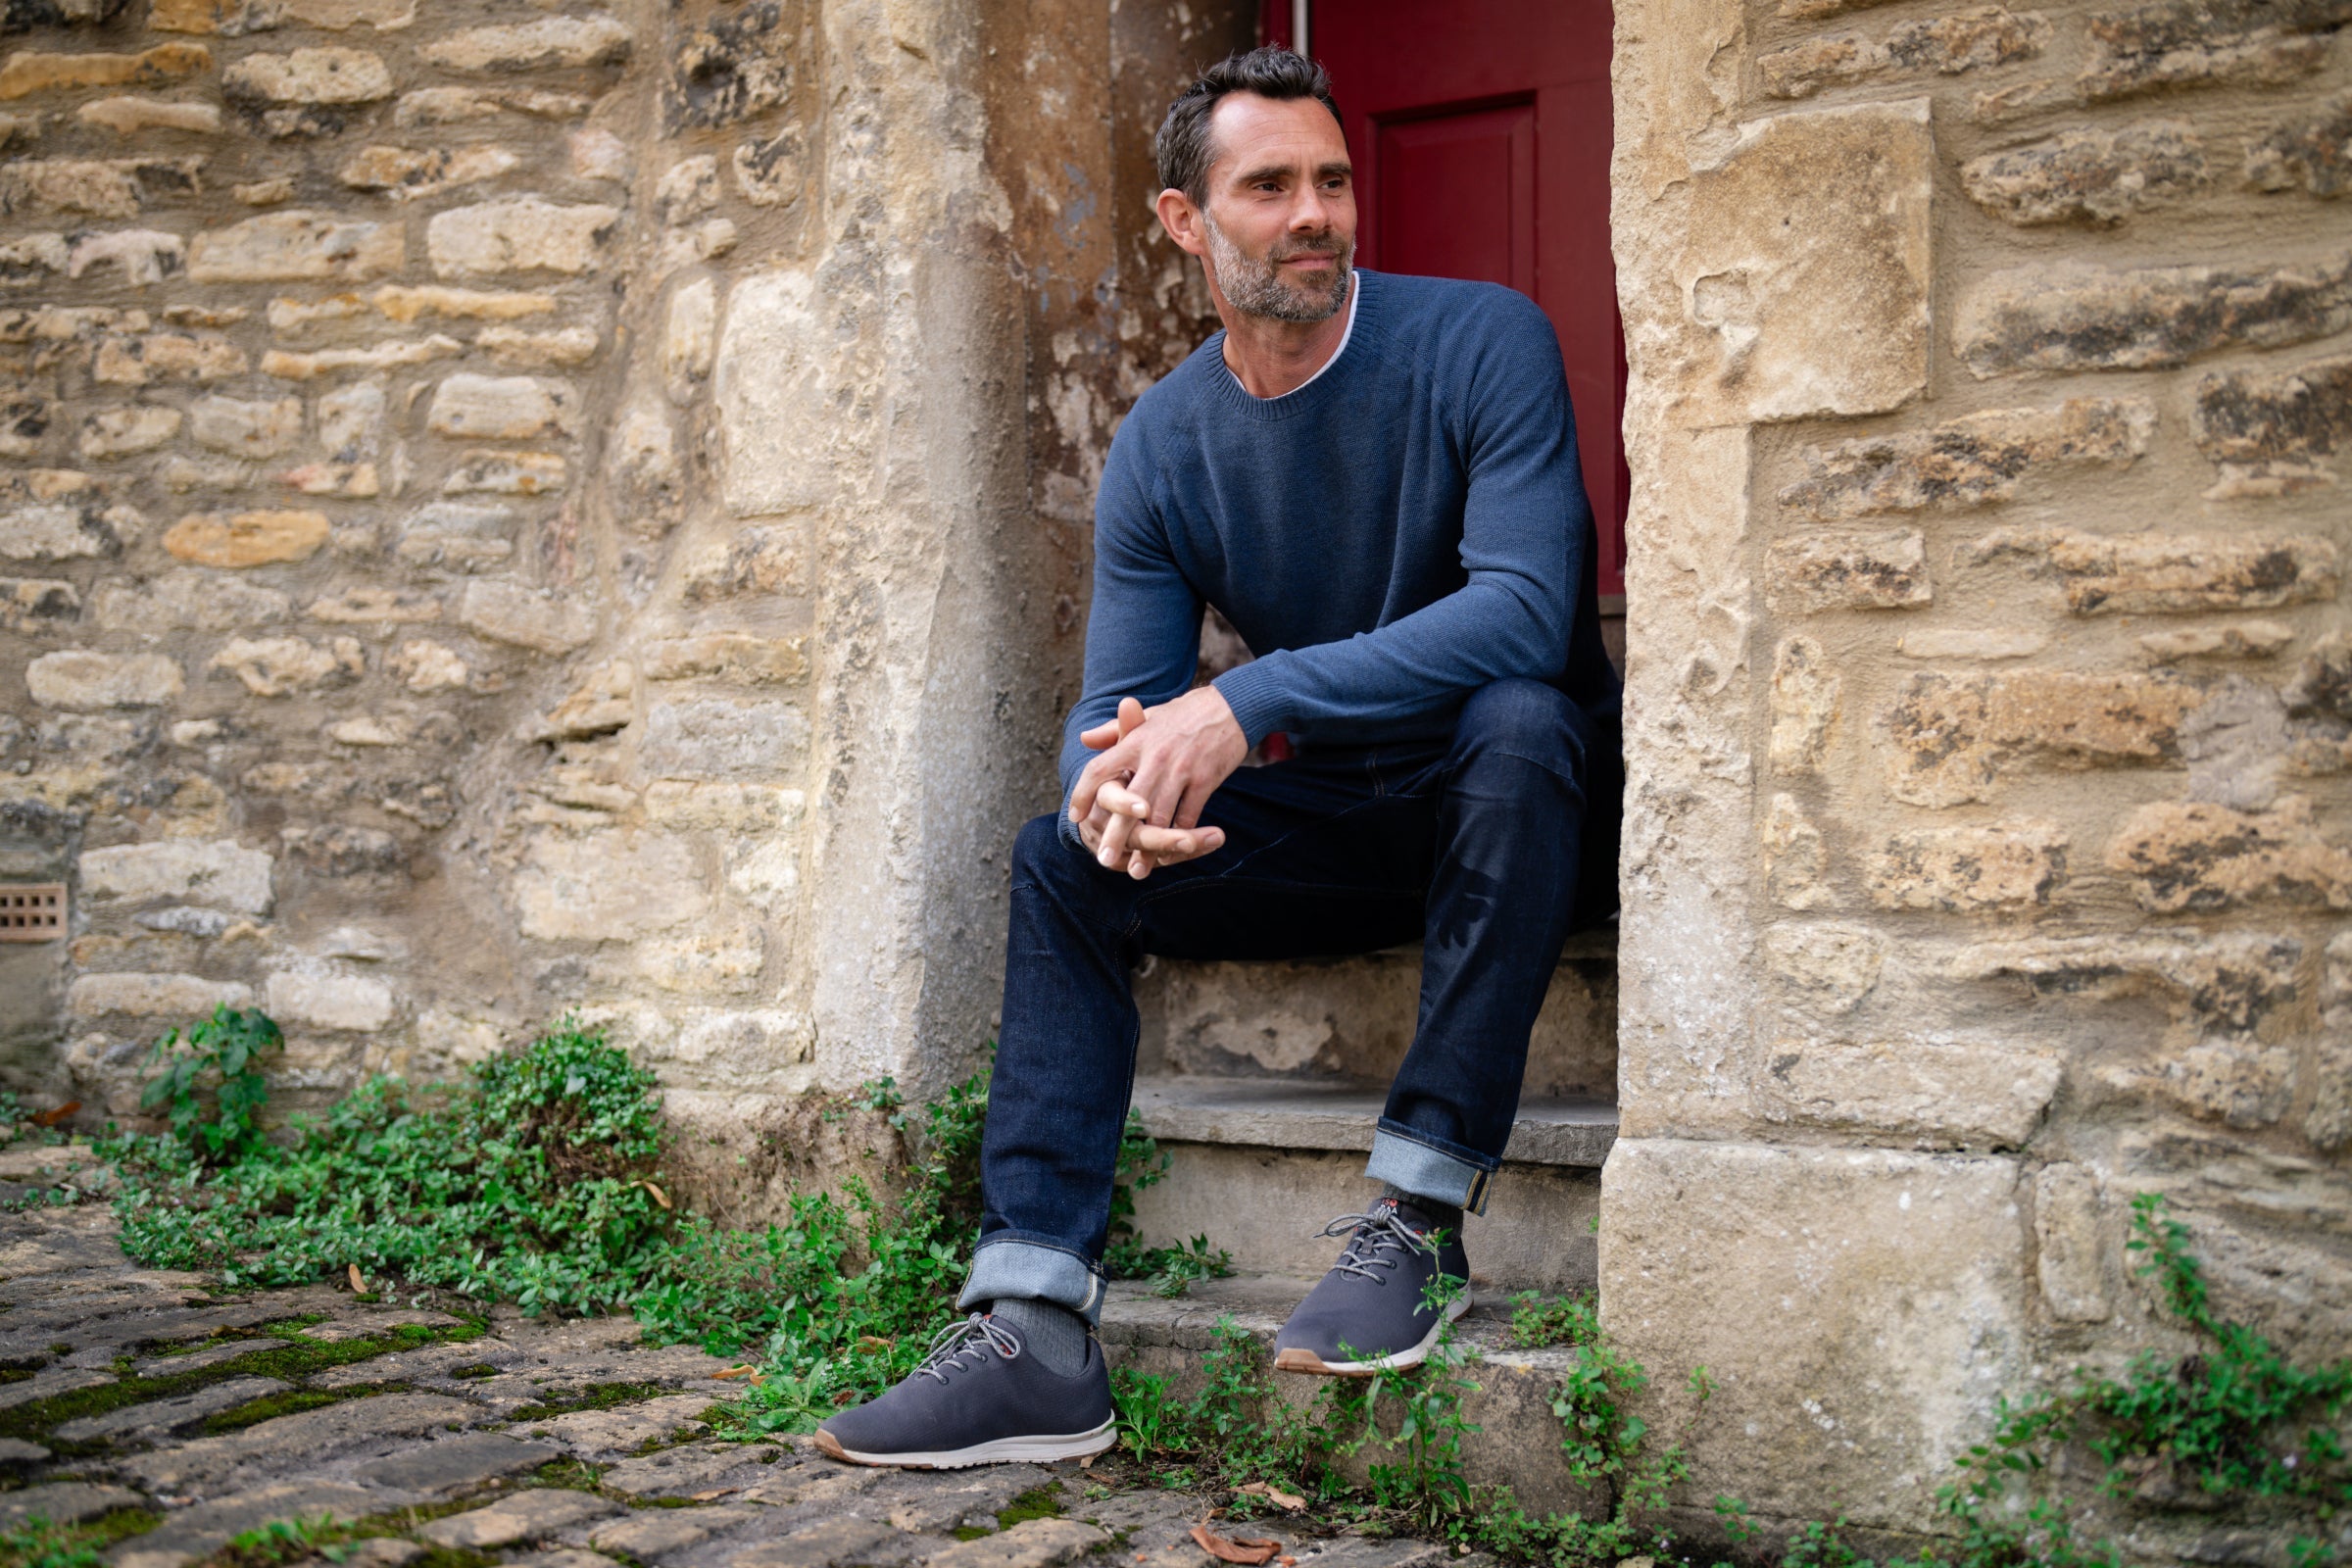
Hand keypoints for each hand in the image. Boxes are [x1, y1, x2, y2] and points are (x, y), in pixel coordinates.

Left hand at [1070, 687, 1247, 878]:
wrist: (1232, 706)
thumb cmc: (1185, 713)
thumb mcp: (1148, 715)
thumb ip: (1115, 730)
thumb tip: (1084, 739)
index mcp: (1136, 741)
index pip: (1099, 769)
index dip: (1083, 794)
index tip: (1074, 816)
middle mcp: (1155, 757)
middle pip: (1128, 803)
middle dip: (1116, 834)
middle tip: (1103, 859)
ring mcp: (1181, 770)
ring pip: (1159, 816)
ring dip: (1149, 847)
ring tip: (1138, 869)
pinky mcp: (1206, 780)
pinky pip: (1188, 815)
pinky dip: (1179, 837)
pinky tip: (1170, 854)